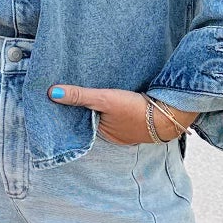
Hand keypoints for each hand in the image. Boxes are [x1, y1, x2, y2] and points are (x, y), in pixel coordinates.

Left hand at [47, 82, 192, 144]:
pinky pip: (125, 112)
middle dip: (90, 107)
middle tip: (81, 87)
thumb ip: (80, 96)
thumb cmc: (136, 110)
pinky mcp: (142, 120)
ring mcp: (129, 129)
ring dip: (107, 106)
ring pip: (111, 116)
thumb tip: (52, 93)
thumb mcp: (104, 99)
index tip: (67, 95)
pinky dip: (121, 105)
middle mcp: (115, 135)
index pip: (83, 120)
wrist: (170, 113)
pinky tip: (120, 94)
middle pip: (97, 118)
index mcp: (103, 134)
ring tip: (98, 88)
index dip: (76, 108)